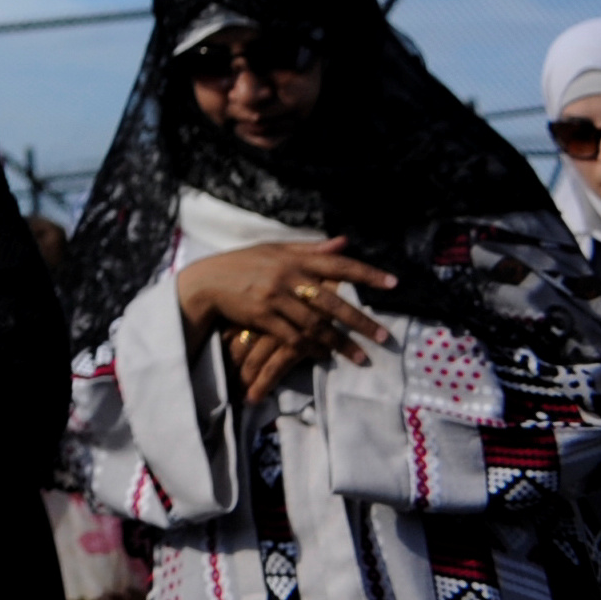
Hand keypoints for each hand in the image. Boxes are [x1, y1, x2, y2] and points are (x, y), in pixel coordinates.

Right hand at [176, 239, 393, 402]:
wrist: (207, 282)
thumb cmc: (244, 263)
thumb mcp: (274, 249)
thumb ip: (310, 249)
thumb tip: (343, 242)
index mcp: (293, 258)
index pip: (337, 264)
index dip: (366, 274)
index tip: (393, 284)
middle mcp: (287, 277)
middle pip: (332, 302)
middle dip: (360, 321)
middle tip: (384, 337)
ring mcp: (274, 298)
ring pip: (315, 325)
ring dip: (341, 344)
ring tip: (362, 357)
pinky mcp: (262, 318)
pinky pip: (293, 338)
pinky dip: (311, 349)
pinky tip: (325, 357)